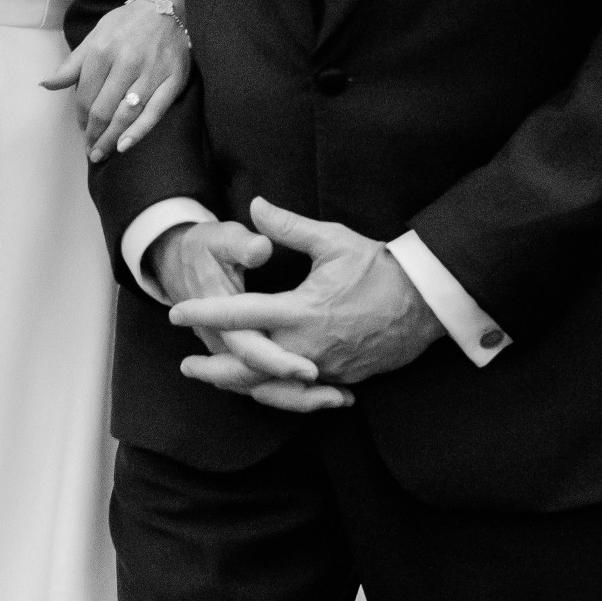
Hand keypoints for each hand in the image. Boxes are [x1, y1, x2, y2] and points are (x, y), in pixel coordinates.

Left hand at [42, 0, 191, 160]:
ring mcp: (151, 72)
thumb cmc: (128, 23)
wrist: (169, 7)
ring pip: (126, 115)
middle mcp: (126, 62)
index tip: (81, 128)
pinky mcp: (173, 80)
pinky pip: (154, 112)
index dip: (80, 118)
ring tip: (101, 153)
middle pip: (103, 110)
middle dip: (93, 134)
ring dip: (110, 139)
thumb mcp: (95, 36)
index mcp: (103, 50)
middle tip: (90, 149)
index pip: (85, 96)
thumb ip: (72, 65)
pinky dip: (139, 132)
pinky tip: (125, 145)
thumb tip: (45, 85)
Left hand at [170, 198, 444, 408]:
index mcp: (300, 311)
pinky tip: (265, 390)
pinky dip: (277, 394)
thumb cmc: (378, 267)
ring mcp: (326, 367)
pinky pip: (301, 394)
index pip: (240, 314)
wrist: (426, 302)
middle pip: (248, 367)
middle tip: (186, 365)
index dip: (204, 312)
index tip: (175, 312)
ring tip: (218, 379)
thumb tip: (256, 206)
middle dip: (214, 368)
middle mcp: (307, 346)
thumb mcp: (332, 240)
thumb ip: (289, 227)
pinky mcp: (342, 377)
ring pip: (274, 388)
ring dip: (241, 385)